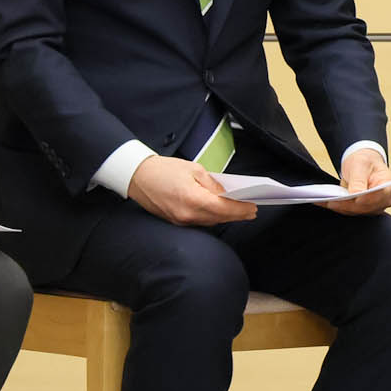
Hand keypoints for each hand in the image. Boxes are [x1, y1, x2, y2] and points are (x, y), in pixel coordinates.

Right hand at [127, 156, 260, 226]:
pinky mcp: (175, 221)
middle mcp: (187, 214)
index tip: (253, 207)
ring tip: (239, 211)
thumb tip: (227, 194)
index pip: (223, 208)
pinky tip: (219, 211)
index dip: (240, 209)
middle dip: (236, 215)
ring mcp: (180, 220)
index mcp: (192, 199)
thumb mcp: (194, 169)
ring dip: (225, 217)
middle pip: (219, 218)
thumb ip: (213, 184)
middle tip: (251, 211)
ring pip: (209, 221)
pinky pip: (199, 221)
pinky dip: (211, 216)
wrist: (137, 176)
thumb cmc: (163, 169)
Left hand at [322, 145, 390, 216]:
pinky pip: (351, 211)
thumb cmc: (365, 161)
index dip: (365, 199)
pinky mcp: (364, 210)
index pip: (378, 195)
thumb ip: (359, 180)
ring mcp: (375, 207)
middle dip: (347, 204)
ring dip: (340, 207)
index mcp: (389, 185)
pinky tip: (326, 203)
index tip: (351, 198)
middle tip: (330, 201)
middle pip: (366, 207)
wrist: (363, 164)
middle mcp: (385, 199)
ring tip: (324, 201)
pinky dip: (339, 207)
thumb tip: (356, 195)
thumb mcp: (360, 164)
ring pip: (357, 212)